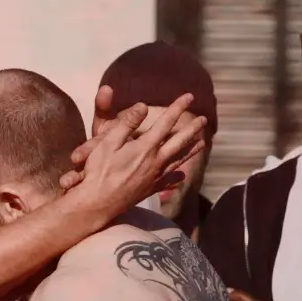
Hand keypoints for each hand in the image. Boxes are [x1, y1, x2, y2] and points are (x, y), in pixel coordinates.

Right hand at [60, 86, 205, 205]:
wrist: (97, 204)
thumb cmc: (98, 171)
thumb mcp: (108, 142)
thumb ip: (127, 123)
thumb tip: (143, 106)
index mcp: (146, 147)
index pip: (166, 123)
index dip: (178, 108)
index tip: (189, 96)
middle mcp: (155, 161)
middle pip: (179, 142)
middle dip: (192, 129)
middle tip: (204, 119)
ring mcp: (154, 177)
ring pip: (178, 160)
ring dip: (191, 150)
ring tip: (202, 143)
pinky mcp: (148, 190)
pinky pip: (167, 182)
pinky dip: (176, 178)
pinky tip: (182, 176)